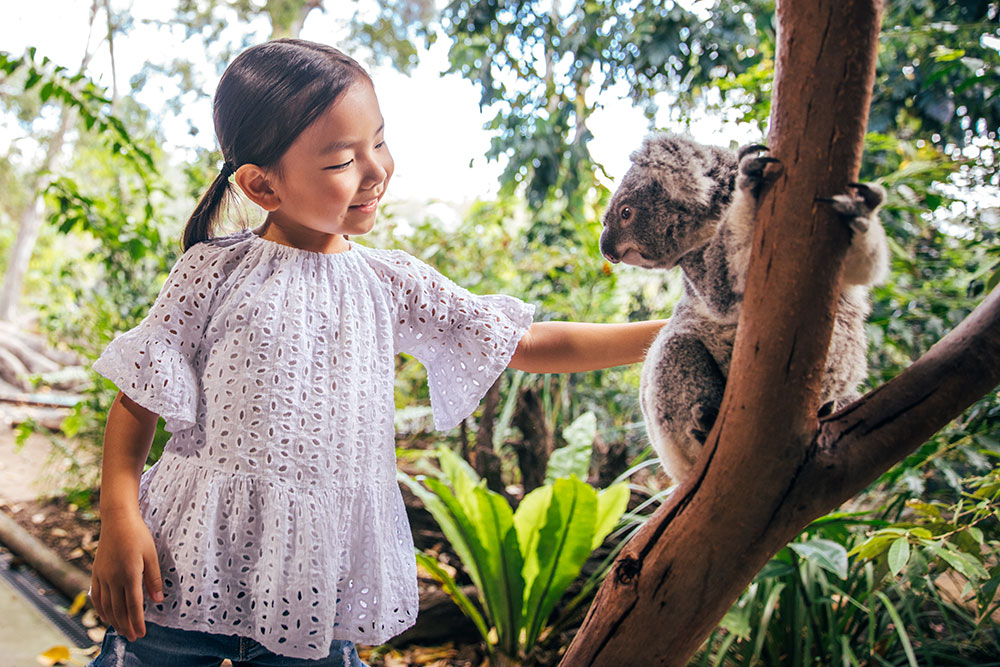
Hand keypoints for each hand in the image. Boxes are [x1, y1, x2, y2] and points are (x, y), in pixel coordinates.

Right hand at [90, 509, 163, 640]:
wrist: (117, 520)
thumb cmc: (138, 535)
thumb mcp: (151, 555)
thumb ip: (154, 579)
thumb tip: (158, 600)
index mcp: (130, 574)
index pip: (134, 605)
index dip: (137, 621)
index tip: (142, 633)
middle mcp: (114, 578)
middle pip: (119, 609)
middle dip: (126, 625)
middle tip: (133, 638)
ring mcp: (102, 576)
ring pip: (107, 606)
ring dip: (114, 621)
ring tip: (121, 631)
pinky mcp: (96, 573)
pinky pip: (96, 596)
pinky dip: (101, 609)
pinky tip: (106, 617)